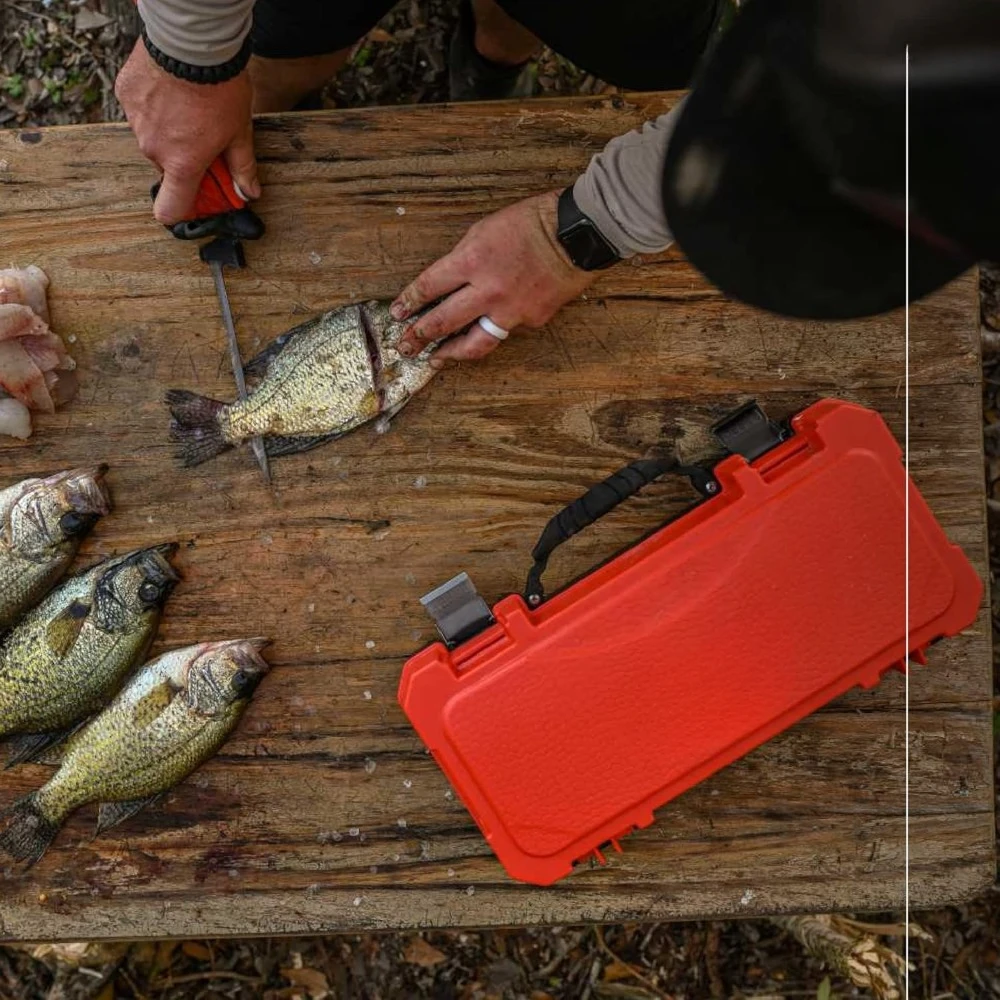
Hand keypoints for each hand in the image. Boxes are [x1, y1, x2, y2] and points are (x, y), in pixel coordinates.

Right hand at [115, 39, 259, 224]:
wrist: (192, 42)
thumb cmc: (219, 89)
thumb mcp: (239, 132)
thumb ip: (242, 167)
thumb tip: (249, 192)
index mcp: (182, 165)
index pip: (170, 210)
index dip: (183, 210)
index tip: (196, 199)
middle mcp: (153, 149)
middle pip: (168, 168)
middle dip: (185, 160)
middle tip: (205, 139)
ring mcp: (136, 122)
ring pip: (153, 139)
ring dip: (170, 132)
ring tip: (190, 109)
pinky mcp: (125, 96)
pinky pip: (140, 112)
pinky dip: (155, 107)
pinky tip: (172, 91)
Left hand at [392, 191, 598, 364]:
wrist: (575, 235)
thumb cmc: (530, 223)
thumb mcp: (484, 230)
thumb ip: (463, 259)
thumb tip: (447, 283)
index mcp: (471, 260)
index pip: (429, 287)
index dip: (410, 303)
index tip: (398, 314)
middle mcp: (487, 290)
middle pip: (442, 321)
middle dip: (419, 336)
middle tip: (405, 346)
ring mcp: (510, 310)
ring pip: (473, 343)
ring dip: (450, 353)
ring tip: (436, 359)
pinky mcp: (531, 320)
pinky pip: (505, 331)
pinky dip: (492, 332)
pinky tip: (482, 335)